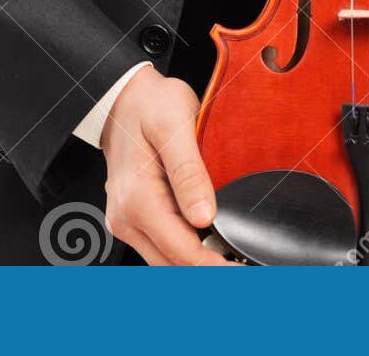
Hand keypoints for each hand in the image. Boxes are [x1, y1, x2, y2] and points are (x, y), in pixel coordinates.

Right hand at [100, 65, 230, 264]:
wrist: (121, 96)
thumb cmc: (148, 103)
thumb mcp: (172, 125)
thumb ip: (189, 172)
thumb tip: (205, 217)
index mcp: (137, 200)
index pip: (182, 253)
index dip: (217, 268)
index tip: (246, 270)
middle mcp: (126, 218)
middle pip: (174, 267)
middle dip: (211, 272)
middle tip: (247, 268)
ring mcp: (126, 221)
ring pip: (166, 263)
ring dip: (198, 265)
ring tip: (234, 258)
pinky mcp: (132, 218)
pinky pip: (161, 248)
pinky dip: (185, 253)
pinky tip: (210, 244)